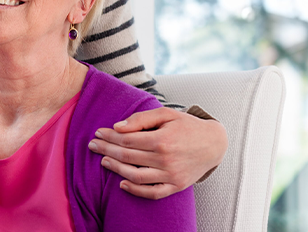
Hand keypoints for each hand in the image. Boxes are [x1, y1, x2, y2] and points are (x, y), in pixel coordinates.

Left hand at [87, 107, 227, 198]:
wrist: (214, 144)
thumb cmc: (187, 126)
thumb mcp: (166, 114)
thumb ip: (141, 118)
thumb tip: (117, 127)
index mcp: (162, 139)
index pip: (127, 139)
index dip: (109, 136)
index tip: (98, 133)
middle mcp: (166, 159)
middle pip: (127, 156)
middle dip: (106, 150)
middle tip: (93, 145)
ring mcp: (171, 175)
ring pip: (135, 176)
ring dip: (115, 169)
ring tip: (103, 161)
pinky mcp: (176, 186)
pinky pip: (152, 192)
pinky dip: (135, 190)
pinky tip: (122, 183)